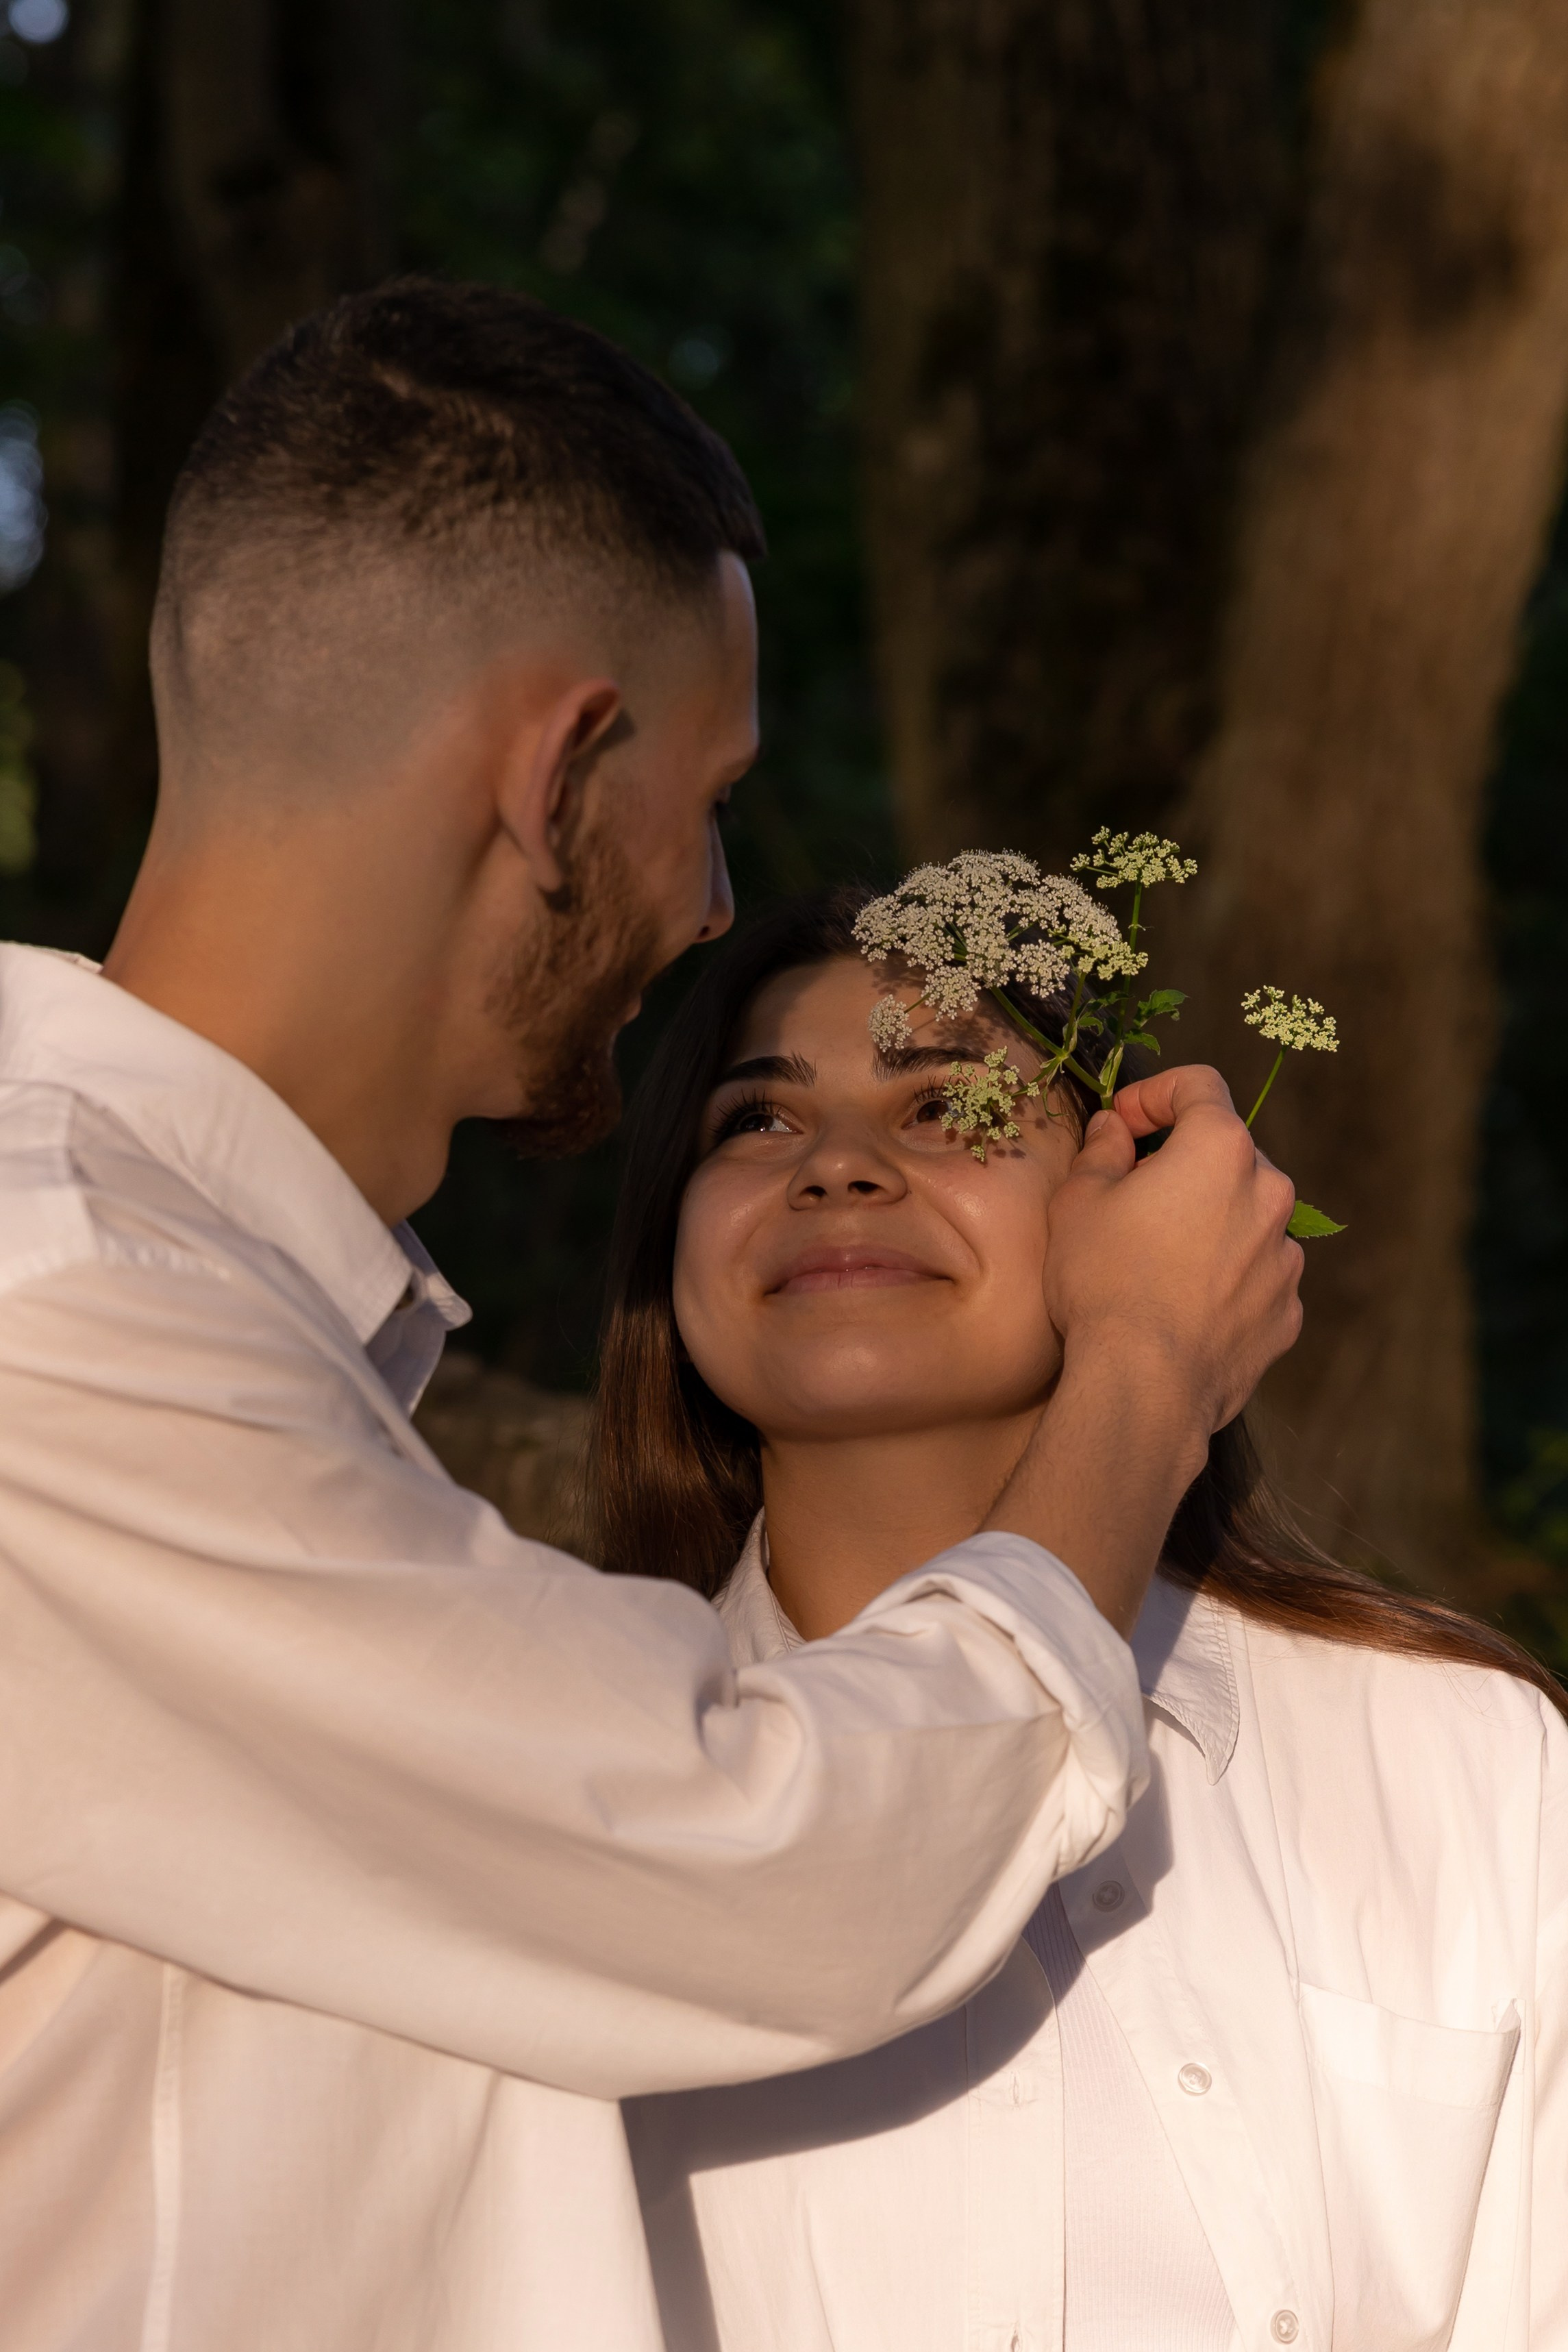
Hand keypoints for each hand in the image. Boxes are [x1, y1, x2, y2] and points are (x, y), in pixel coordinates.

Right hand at [983, 1064, 1301, 1635]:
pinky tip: (1183, 1305)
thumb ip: (1101, 1152)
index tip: (1121, 1123)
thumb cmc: (1105, 1281)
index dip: (1154, 1093)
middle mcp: (1270, 1192)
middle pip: (1227, 1154)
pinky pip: (1255, 1276)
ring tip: (1158, 1261)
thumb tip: (1115, 1130)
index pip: (1199, 1085)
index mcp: (1221, 1149)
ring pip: (1246, 1217)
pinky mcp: (1288, 1312)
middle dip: (1182, 1164)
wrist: (1145, 1386)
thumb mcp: (1078, 1204)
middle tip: (1132, 1195)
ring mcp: (1285, 1256)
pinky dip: (1226, 1277)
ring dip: (1208, 1222)